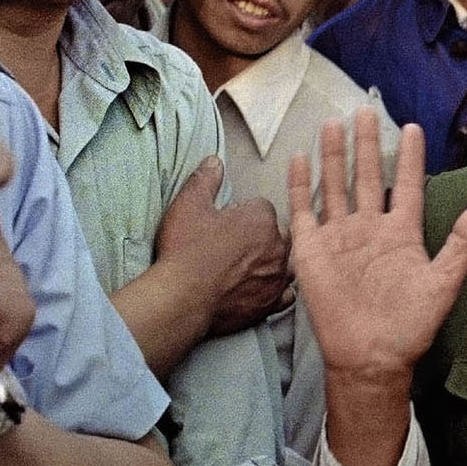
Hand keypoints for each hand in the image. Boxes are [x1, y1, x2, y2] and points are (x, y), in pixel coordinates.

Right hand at [155, 154, 293, 334]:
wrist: (181, 299)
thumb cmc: (184, 252)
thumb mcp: (189, 205)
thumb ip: (205, 179)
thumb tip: (214, 162)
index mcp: (262, 219)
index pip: (261, 207)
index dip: (241, 213)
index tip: (225, 222)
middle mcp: (278, 247)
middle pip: (278, 234)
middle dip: (260, 237)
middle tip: (232, 245)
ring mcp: (277, 277)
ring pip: (285, 264)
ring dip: (270, 263)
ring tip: (244, 267)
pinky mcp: (271, 303)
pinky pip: (284, 295)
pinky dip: (274, 292)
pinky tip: (259, 290)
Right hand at [288, 109, 466, 381]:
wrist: (371, 356)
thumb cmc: (411, 325)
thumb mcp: (444, 281)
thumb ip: (463, 241)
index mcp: (402, 233)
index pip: (406, 184)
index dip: (410, 157)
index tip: (413, 128)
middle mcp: (370, 229)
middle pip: (367, 176)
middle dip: (367, 144)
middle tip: (366, 110)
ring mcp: (339, 237)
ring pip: (335, 185)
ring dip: (334, 155)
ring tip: (334, 123)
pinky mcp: (312, 250)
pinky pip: (305, 210)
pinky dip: (301, 185)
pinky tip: (299, 158)